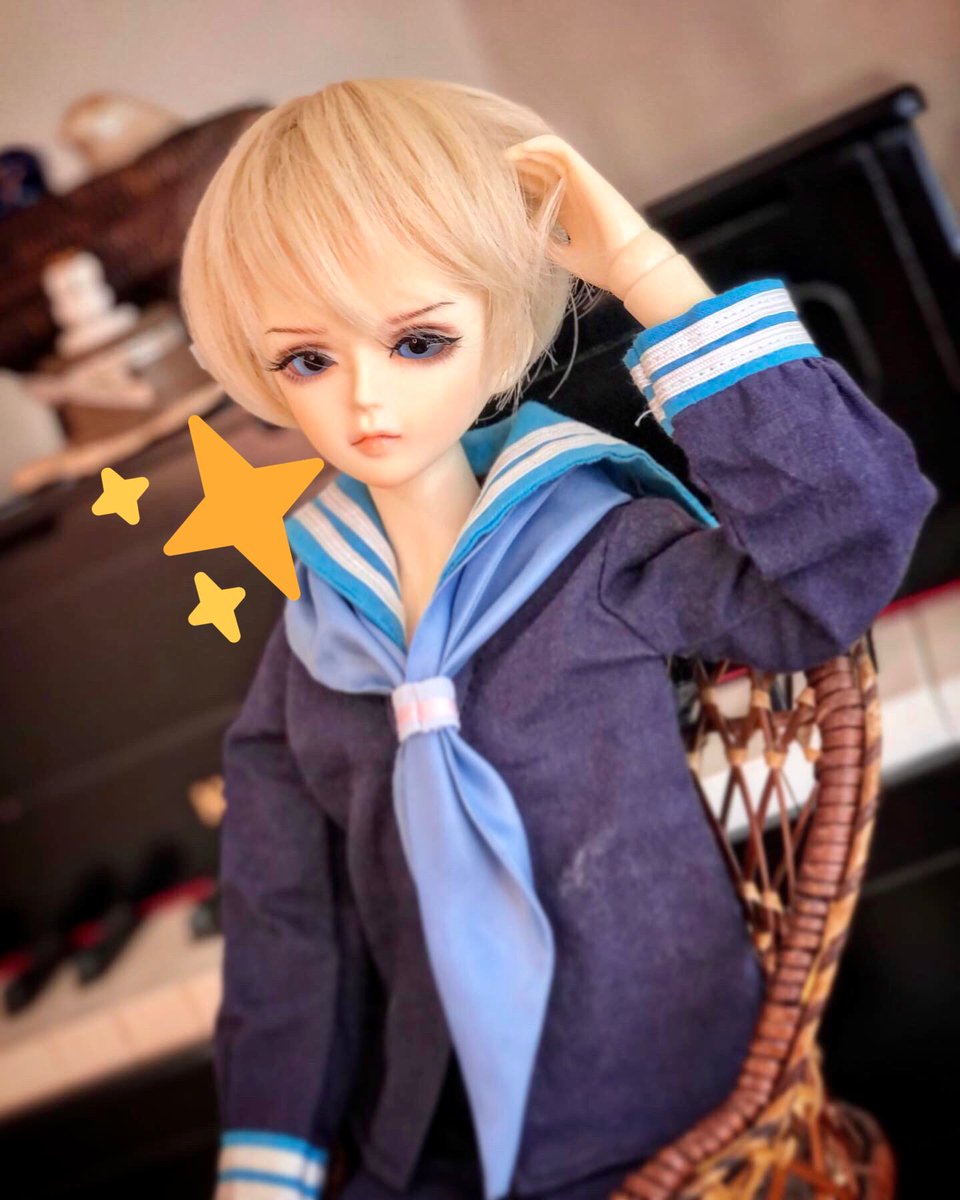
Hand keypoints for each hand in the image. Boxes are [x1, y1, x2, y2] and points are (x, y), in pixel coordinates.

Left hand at [503, 133, 673, 297]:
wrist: (627, 264)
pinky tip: (518, 152)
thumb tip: (518, 236)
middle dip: (514, 169)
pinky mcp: (584, 172)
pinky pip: (559, 148)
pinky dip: (538, 145)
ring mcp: (578, 180)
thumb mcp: (562, 255)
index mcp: (567, 212)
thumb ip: (543, 241)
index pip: (537, 192)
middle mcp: (572, 192)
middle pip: (538, 171)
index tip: (488, 192)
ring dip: (522, 155)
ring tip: (498, 160)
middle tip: (485, 171)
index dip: (515, 188)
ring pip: (545, 156)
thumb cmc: (600, 265)